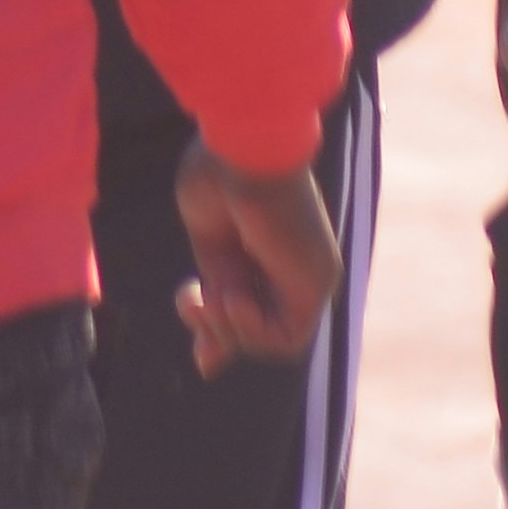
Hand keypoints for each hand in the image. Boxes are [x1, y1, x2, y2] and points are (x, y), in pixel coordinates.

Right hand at [173, 140, 342, 378]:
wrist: (241, 145)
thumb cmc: (220, 175)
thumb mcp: (210, 249)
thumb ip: (214, 300)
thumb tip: (208, 363)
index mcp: (265, 247)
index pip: (251, 310)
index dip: (220, 333)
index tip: (197, 341)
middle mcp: (293, 267)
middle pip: (257, 329)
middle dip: (216, 329)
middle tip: (191, 299)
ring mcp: (309, 276)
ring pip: (270, 339)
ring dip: (228, 327)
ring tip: (213, 294)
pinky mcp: (315, 284)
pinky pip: (287, 338)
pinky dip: (252, 332)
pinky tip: (235, 299)